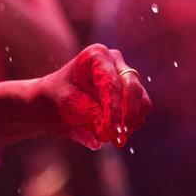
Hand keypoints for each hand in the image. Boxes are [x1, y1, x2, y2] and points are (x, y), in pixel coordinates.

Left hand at [36, 44, 151, 149]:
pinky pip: (141, 111)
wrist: (53, 104)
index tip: (114, 133)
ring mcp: (125, 76)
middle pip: (132, 88)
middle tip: (119, 140)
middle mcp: (115, 62)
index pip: (111, 83)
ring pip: (141, 100)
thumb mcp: (70, 106)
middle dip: (128, 116)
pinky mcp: (131, 94)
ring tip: (114, 139)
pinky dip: (131, 125)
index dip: (115, 110)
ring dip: (131, 123)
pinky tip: (115, 133)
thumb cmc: (59, 98)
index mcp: (97, 55)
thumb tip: (111, 134)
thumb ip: (92, 117)